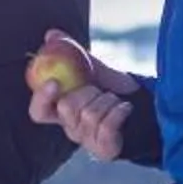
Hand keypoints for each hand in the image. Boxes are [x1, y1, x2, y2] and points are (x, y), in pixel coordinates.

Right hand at [26, 29, 138, 163]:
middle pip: (66, 109)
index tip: (54, 82)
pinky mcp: (104, 149)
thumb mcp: (92, 69)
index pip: (38, 112)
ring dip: (107, 101)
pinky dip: (119, 111)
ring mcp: (86, 141)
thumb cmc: (113, 89)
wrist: (144, 105)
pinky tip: (125, 108)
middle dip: (87, 92)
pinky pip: (106, 126)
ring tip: (115, 100)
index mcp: (61, 111)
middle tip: (98, 90)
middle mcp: (70, 128)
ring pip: (88, 116)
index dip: (42, 98)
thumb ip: (71, 52)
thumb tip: (51, 34)